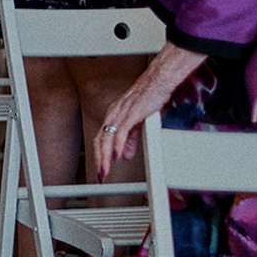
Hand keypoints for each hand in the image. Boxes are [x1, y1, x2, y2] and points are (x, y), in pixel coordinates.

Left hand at [93, 44, 206, 178]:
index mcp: (113, 116)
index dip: (99, 155)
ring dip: (105, 156)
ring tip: (106, 170)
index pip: (100, 139)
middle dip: (98, 160)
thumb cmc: (149, 97)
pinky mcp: (131, 112)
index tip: (100, 170)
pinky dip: (117, 144)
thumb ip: (129, 139)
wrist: (158, 81)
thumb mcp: (137, 122)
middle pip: (100, 140)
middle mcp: (113, 114)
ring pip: (107, 137)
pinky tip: (117, 155)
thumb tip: (123, 155)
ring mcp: (121, 113)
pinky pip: (121, 131)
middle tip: (100, 175)